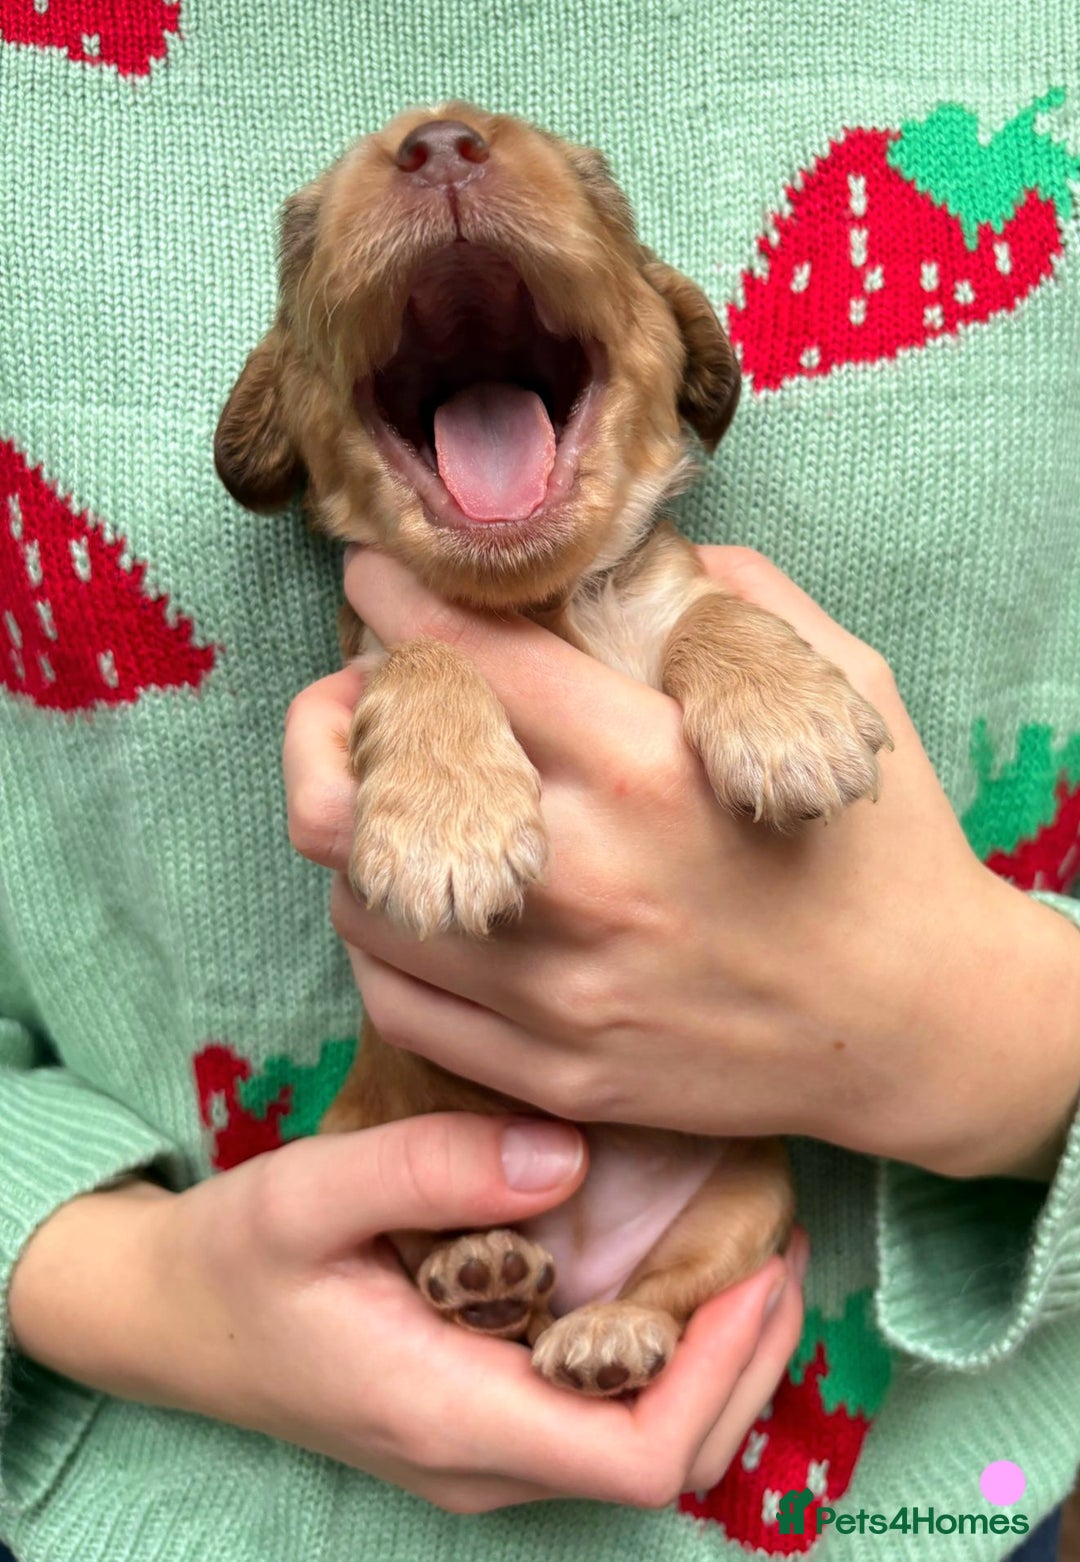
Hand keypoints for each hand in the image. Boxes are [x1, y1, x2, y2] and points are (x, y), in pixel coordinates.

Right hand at [8, 1116, 806, 1510]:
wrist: (168, 1319)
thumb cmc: (233, 1261)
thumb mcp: (308, 1195)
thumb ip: (427, 1169)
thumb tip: (565, 1157)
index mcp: (447, 1415)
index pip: (633, 1456)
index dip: (720, 1376)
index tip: (761, 1270)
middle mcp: (479, 1458)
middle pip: (660, 1459)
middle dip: (745, 1366)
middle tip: (784, 1248)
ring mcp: (479, 1449)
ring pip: (637, 1442)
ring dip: (714, 1362)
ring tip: (752, 1254)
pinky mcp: (476, 1417)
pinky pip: (598, 1411)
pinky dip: (660, 1355)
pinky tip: (671, 1273)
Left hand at [286, 546, 1079, 1181]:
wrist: (920, 1027)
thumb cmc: (882, 848)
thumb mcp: (845, 689)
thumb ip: (737, 606)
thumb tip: (629, 559)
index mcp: (650, 766)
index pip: (467, 662)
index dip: (396, 604)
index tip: (372, 578)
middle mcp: (586, 881)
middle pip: (365, 795)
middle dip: (331, 719)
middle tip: (353, 696)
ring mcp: (561, 992)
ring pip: (360, 902)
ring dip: (357, 835)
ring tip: (394, 804)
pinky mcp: (556, 1069)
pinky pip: (398, 1003)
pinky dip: (384, 940)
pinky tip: (418, 903)